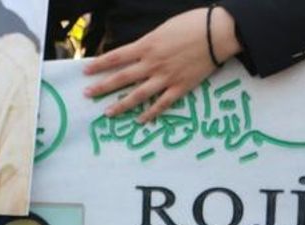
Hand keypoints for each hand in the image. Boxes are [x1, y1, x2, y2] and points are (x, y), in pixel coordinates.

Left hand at [84, 8, 240, 123]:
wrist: (218, 33)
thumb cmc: (193, 24)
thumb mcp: (164, 28)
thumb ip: (149, 43)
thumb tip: (137, 52)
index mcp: (147, 46)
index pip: (116, 57)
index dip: (99, 65)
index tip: (86, 71)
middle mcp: (152, 63)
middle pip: (121, 77)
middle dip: (102, 87)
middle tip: (87, 95)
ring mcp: (165, 77)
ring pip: (138, 94)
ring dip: (121, 105)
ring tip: (108, 113)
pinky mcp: (180, 87)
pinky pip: (162, 104)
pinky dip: (150, 113)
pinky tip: (141, 121)